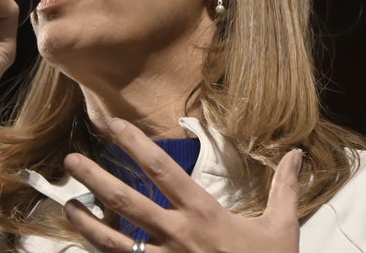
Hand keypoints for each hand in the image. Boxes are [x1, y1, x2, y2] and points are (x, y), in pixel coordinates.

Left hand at [63, 119, 302, 252]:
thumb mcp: (283, 230)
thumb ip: (284, 189)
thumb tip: (297, 154)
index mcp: (204, 215)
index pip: (162, 169)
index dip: (134, 143)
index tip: (113, 124)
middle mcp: (177, 236)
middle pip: (126, 201)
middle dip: (95, 178)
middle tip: (70, 161)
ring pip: (112, 242)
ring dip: (86, 222)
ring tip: (67, 205)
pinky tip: (88, 245)